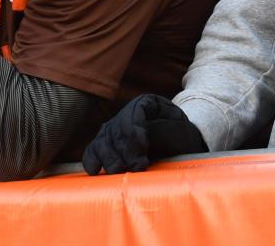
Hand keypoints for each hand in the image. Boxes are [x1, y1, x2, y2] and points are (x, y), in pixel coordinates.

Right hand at [82, 94, 206, 174]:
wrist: (182, 148)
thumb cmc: (183, 138)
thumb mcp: (180, 131)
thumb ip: (162, 131)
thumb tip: (142, 138)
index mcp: (145, 103)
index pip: (133, 113)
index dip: (134, 131)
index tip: (143, 149)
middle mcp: (126, 114)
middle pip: (117, 130)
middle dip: (124, 150)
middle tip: (136, 167)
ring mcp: (114, 129)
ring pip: (102, 141)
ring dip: (109, 158)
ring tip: (120, 171)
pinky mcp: (107, 144)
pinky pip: (93, 150)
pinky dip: (92, 159)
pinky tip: (94, 170)